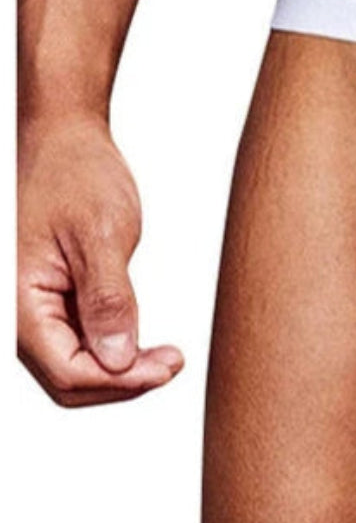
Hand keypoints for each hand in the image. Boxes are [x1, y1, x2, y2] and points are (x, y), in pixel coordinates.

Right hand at [17, 115, 182, 406]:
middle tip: (172, 363)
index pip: (68, 371)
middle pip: (68, 380)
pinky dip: (112, 351)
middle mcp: (17, 311)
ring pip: (72, 368)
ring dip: (119, 371)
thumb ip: (108, 300)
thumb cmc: (76, 174)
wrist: (64, 140)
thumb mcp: (101, 234)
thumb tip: (117, 359)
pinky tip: (143, 343)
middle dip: (123, 382)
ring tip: (166, 357)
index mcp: (17, 299)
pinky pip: (77, 344)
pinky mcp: (50, 301)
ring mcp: (32, 308)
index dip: (121, 381)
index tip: (167, 368)